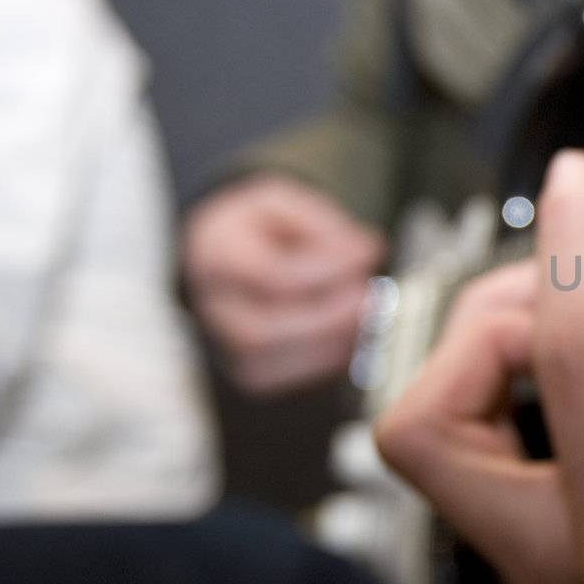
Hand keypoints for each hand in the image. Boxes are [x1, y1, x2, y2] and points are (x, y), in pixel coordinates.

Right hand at [184, 174, 384, 394]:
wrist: (224, 257)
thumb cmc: (258, 230)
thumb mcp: (283, 204)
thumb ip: (323, 225)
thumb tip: (366, 249)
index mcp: (216, 258)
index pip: (268, 274)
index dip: (325, 268)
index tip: (367, 251)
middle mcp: (213, 308)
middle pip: (262, 331)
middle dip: (327, 317)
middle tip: (370, 295)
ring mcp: (226, 345)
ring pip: (273, 361)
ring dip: (331, 341)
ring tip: (367, 313)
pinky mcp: (249, 371)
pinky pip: (287, 378)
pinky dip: (326, 360)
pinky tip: (351, 335)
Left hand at [375, 150, 583, 583]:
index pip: (570, 373)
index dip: (573, 255)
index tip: (581, 181)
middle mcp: (552, 566)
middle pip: (427, 425)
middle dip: (484, 327)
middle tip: (568, 281)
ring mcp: (521, 564)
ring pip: (424, 433)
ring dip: (479, 349)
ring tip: (569, 304)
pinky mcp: (515, 547)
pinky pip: (460, 444)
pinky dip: (493, 379)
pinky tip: (562, 350)